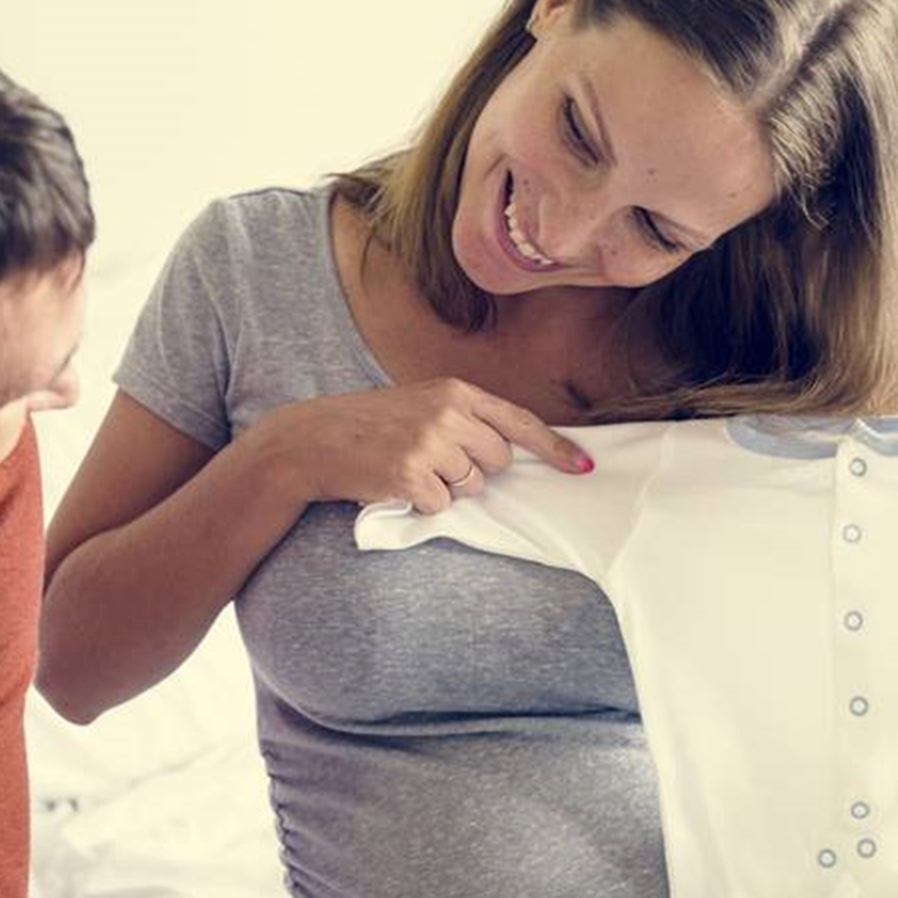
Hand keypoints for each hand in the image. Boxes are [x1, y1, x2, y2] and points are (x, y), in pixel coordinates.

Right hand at [250, 378, 591, 513]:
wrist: (313, 439)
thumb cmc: (369, 425)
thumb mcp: (421, 405)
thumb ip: (464, 419)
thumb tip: (510, 450)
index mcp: (454, 391)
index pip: (519, 420)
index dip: (556, 447)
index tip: (584, 466)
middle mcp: (448, 413)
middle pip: (499, 461)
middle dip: (476, 470)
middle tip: (436, 461)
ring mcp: (430, 444)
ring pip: (471, 486)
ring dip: (446, 488)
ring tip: (410, 469)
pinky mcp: (412, 476)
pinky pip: (442, 505)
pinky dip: (423, 503)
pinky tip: (396, 484)